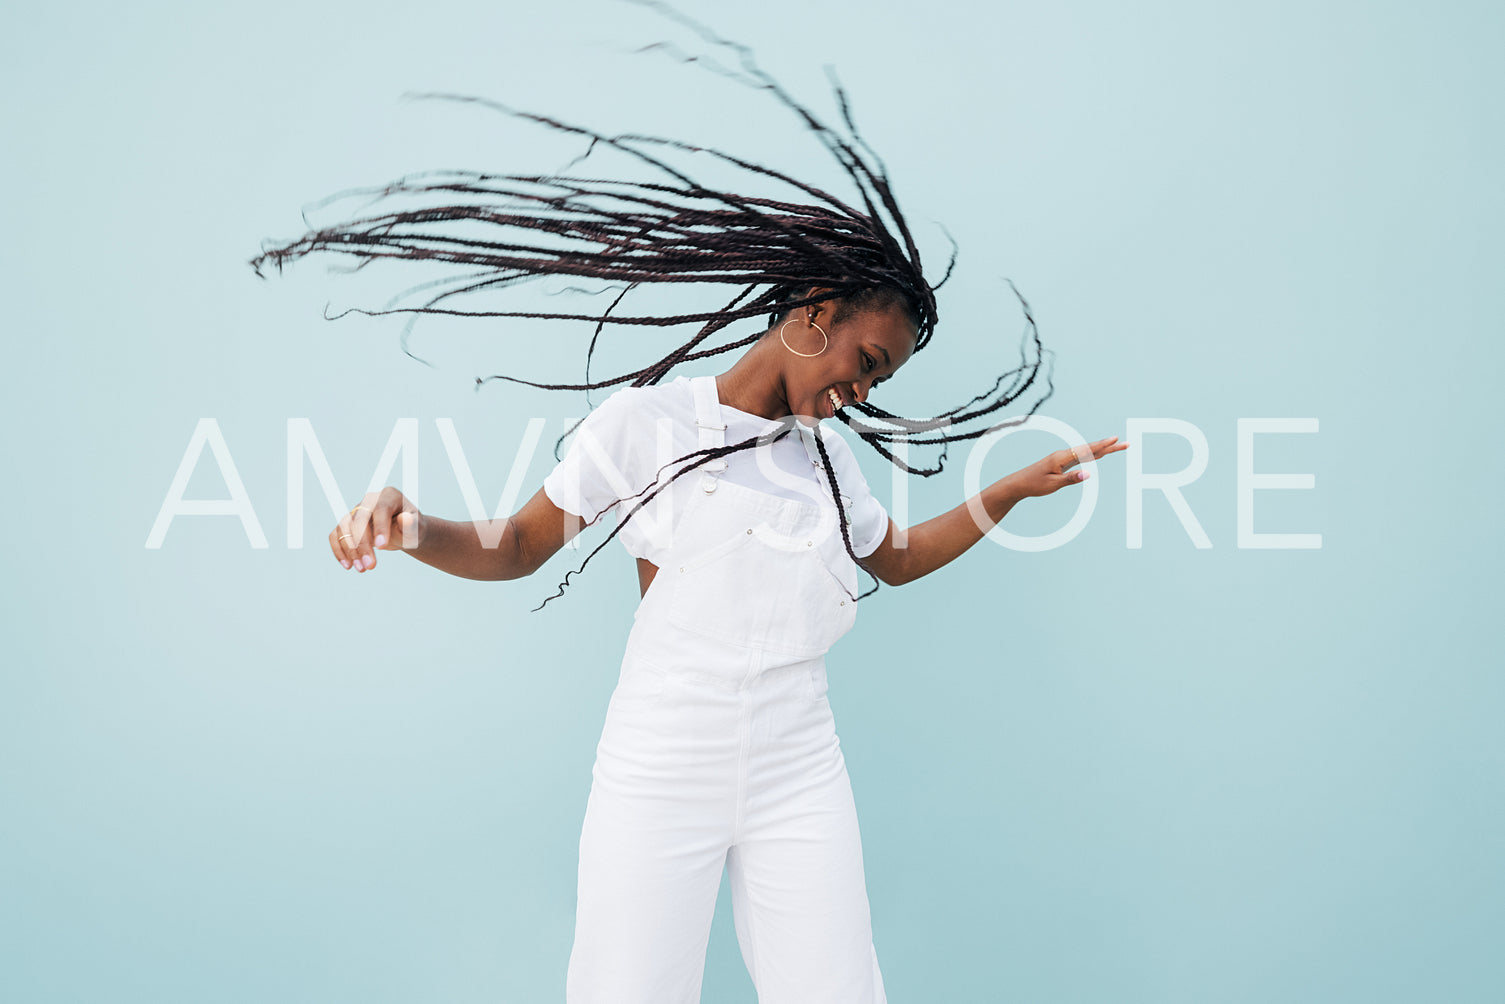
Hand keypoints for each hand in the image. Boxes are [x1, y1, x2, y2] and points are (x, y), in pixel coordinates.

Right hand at [329, 486, 423, 572]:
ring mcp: (357, 511)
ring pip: (344, 527)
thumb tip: (404, 519)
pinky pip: (336, 535)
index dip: (380, 527)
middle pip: (359, 519)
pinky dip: (339, 550)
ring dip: (350, 550)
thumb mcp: (417, 528)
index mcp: (389, 496)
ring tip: (362, 569)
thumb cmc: (412, 529)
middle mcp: (370, 500)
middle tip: (371, 566)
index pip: (380, 509)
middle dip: (362, 544)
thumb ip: (412, 525)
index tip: (382, 547)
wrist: (404, 533)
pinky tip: (348, 565)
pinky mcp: (347, 524)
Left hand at [1008, 436, 1128, 498]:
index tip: (1116, 439)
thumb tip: (1089, 474)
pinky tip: (1099, 453)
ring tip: (1117, 446)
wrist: (1018, 483)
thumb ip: (1071, 479)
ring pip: (1087, 452)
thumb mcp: (1053, 484)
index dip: (1102, 445)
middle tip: (1126, 443)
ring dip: (1102, 449)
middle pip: (1090, 449)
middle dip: (1109, 446)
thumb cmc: (1034, 484)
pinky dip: (1092, 454)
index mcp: (1062, 457)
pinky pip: (1081, 457)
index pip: (1086, 451)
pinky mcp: (1061, 462)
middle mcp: (1063, 455)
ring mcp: (1063, 458)